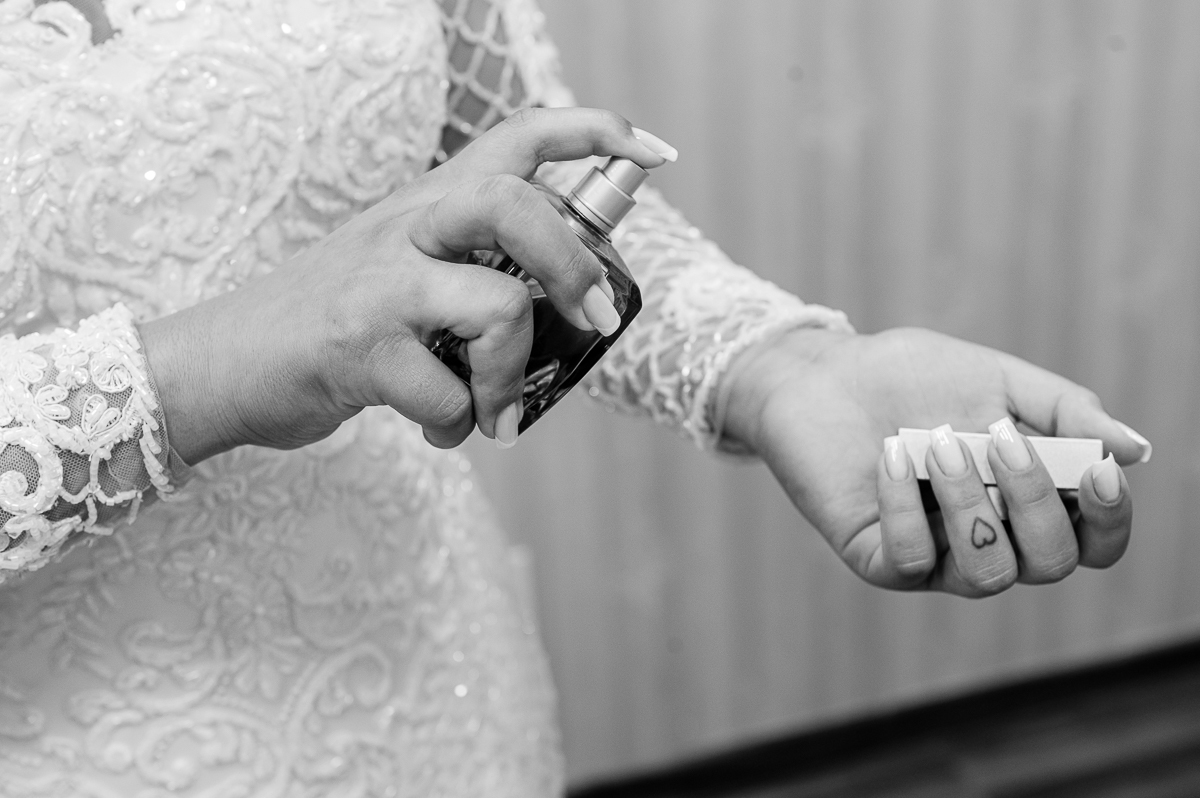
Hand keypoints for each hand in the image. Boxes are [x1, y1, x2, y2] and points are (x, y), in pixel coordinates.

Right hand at [141, 108, 672, 462]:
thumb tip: (562, 303)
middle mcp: (406, 228)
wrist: (227, 362)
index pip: (519, 137)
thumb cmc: (334, 319)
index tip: (653, 153)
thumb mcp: (400, 266)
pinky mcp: (360, 352)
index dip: (594, 133)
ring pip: (498, 307)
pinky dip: (459, 425)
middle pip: (515, 205)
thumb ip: (471, 268)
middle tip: (593, 320)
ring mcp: (381, 288)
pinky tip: (441, 428)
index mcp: (428, 202)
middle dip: (573, 265)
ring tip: (495, 406)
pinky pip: (448, 396)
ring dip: (511, 374)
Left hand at [724, 326, 1146, 597]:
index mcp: (1028, 502)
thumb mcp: (996, 379)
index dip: (1109, 521)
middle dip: (1035, 502)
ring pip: (987, 575)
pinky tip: (891, 456)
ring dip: (972, 508)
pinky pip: (911, 559)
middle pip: (1049, 564)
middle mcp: (990, 540)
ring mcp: (934, 556)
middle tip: (1000, 438)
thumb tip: (1137, 450)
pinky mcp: (879, 558)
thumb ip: (1065, 412)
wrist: (825, 373)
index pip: (1092, 544)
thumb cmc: (912, 377)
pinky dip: (905, 505)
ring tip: (939, 443)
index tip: (1099, 470)